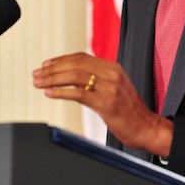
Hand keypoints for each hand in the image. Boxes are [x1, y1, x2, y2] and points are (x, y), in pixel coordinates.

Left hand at [32, 52, 172, 156]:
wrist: (147, 128)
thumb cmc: (129, 112)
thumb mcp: (115, 88)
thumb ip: (97, 80)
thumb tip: (71, 78)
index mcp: (113, 68)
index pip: (81, 57)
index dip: (61, 60)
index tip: (46, 65)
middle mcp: (112, 74)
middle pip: (75, 64)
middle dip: (52, 69)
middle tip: (37, 74)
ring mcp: (110, 88)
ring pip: (75, 76)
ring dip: (53, 79)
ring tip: (39, 83)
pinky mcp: (107, 103)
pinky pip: (79, 94)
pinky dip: (61, 92)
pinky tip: (50, 93)